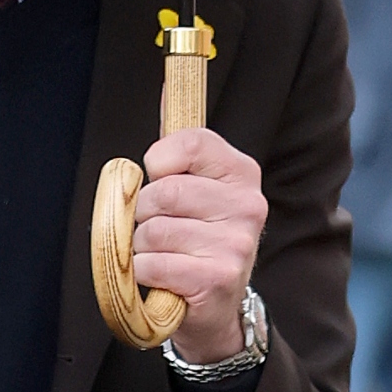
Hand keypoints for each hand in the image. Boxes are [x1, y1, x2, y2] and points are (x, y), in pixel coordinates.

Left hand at [129, 129, 269, 363]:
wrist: (213, 307)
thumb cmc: (191, 238)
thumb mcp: (189, 187)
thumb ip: (176, 147)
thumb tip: (168, 84)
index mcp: (241, 172)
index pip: (186, 143)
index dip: (157, 164)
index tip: (160, 179)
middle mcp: (249, 204)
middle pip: (161, 192)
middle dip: (142, 214)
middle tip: (159, 229)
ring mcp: (237, 242)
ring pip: (152, 230)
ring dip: (142, 247)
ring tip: (165, 255)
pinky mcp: (220, 278)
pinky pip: (153, 264)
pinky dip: (145, 273)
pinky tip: (166, 278)